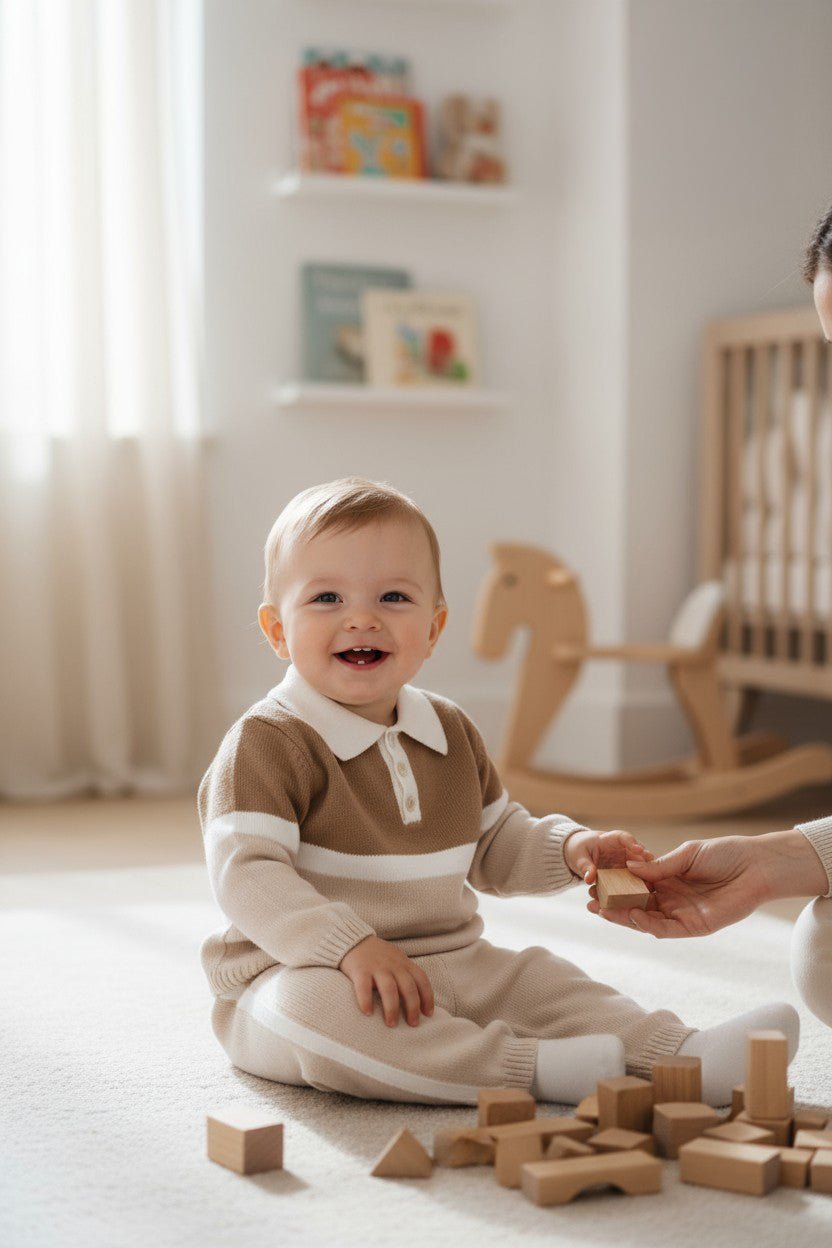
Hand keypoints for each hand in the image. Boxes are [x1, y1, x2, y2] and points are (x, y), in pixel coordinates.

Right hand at [339, 935, 434, 1026]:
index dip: (427, 997)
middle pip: (408, 987)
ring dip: (392, 1008)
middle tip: (412, 1024)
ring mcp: (377, 967)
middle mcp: (393, 965)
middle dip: (412, 1008)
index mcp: (404, 963)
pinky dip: (366, 1001)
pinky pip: (364, 987)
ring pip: (389, 989)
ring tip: (391, 1024)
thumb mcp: (397, 960)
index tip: (428, 1014)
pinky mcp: (360, 970)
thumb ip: (406, 975)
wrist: (354, 940)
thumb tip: (417, 1002)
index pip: (422, 980)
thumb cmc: (378, 956)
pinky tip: (367, 1012)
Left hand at [563, 827, 652, 884]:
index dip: (632, 843)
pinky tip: (638, 899)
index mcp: (611, 839)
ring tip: (647, 889)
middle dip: (645, 864)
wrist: (581, 856)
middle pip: (638, 855)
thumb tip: (589, 878)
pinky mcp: (626, 875)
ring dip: (642, 879)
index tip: (639, 849)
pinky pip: (632, 882)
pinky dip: (634, 889)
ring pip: (640, 870)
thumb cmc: (580, 850)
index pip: (624, 837)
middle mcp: (624, 850)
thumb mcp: (579, 857)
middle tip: (652, 874)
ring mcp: (627, 863)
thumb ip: (585, 866)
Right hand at [586, 836, 768, 937]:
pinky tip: (633, 915)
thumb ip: (659, 865)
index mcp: (668, 880)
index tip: (594, 883)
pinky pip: (667, 929)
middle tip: (590, 902)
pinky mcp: (696, 926)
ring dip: (624, 917)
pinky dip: (649, 924)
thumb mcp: (686, 854)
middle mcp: (672, 899)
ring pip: (647, 920)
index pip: (635, 886)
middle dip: (613, 905)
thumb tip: (628, 867)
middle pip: (636, 905)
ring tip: (603, 910)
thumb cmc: (726, 854)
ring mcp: (683, 914)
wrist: (756, 865)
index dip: (615, 886)